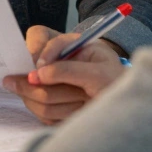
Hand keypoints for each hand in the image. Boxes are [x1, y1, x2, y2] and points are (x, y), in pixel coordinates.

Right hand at [2, 25, 123, 123]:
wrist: (121, 103)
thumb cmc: (114, 81)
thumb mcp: (98, 72)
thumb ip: (68, 70)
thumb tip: (39, 74)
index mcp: (65, 43)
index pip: (37, 36)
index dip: (38, 53)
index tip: (42, 68)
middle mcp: (52, 61)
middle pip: (29, 71)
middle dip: (50, 85)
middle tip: (76, 93)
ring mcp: (46, 83)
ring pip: (33, 95)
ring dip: (59, 102)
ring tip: (83, 100)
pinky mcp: (47, 103)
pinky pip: (40, 112)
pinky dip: (58, 114)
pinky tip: (77, 109)